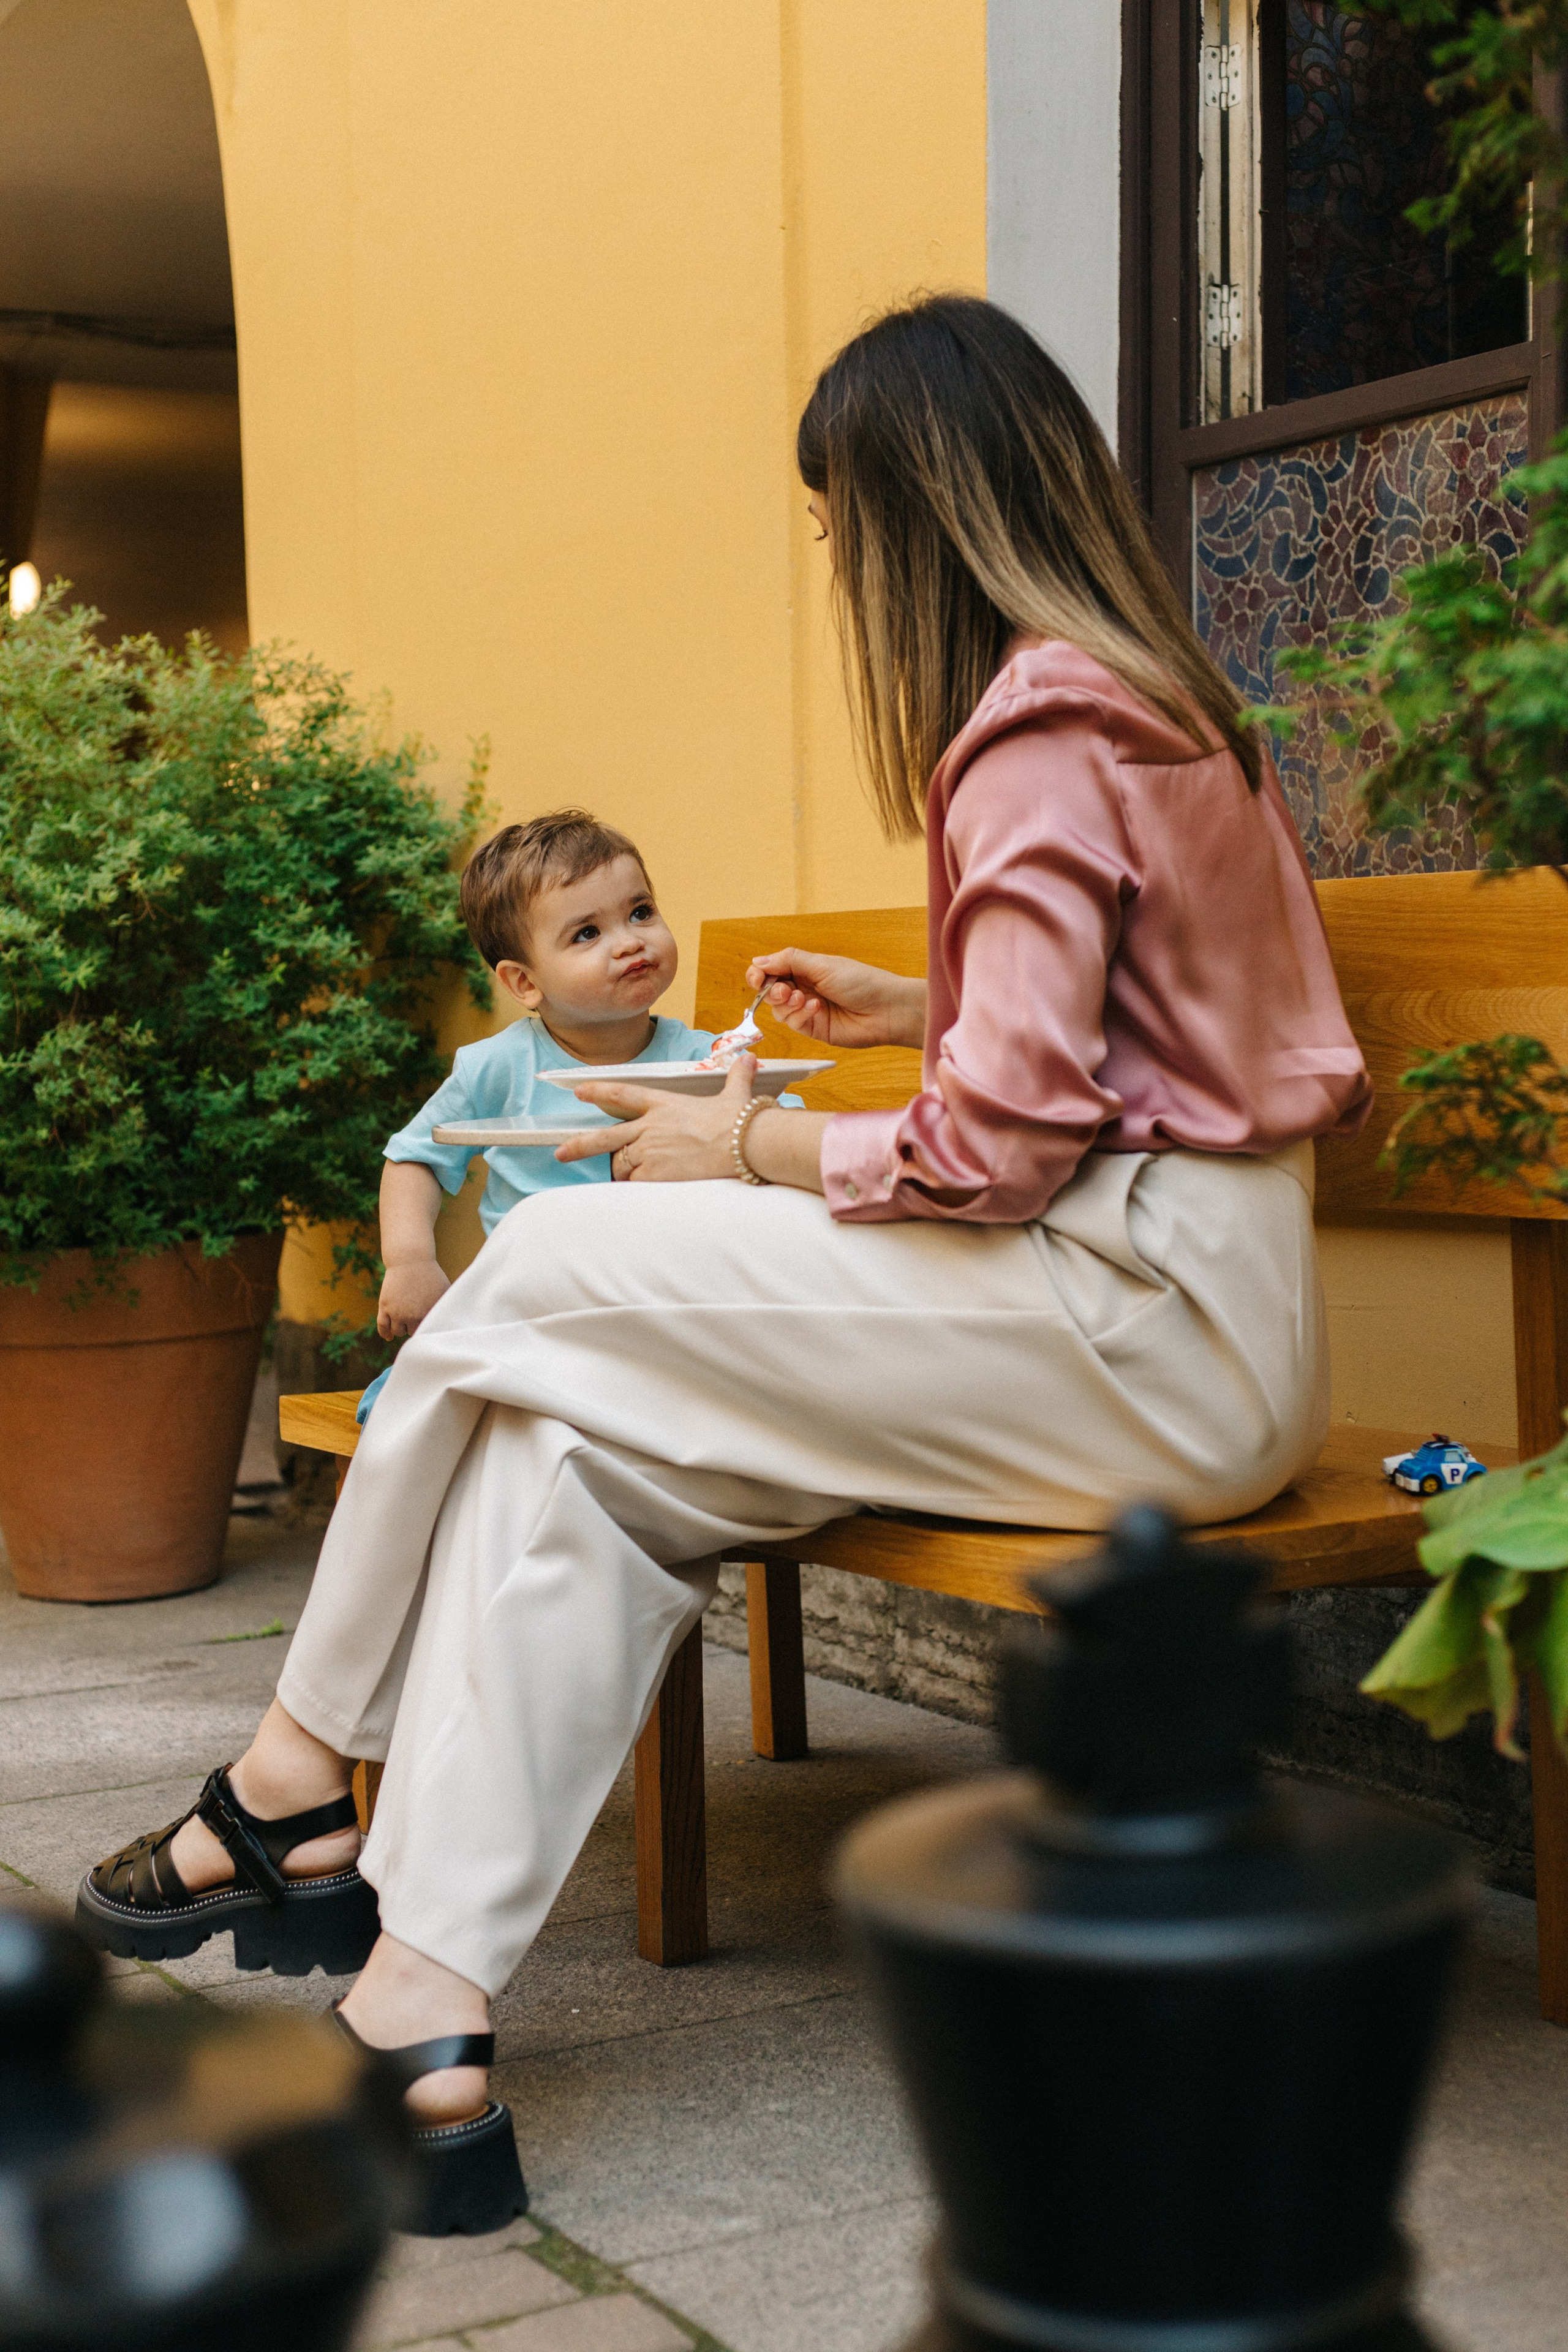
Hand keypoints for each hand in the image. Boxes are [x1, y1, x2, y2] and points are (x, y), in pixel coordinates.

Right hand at [377, 1259, 450, 1337]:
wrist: (410, 1260)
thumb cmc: (430, 1274)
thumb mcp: (444, 1290)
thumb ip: (447, 1307)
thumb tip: (456, 1321)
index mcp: (428, 1313)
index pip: (427, 1331)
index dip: (428, 1329)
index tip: (428, 1328)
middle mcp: (412, 1316)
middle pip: (412, 1333)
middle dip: (414, 1328)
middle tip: (415, 1323)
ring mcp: (396, 1312)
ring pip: (397, 1331)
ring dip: (401, 1329)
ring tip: (404, 1324)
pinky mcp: (385, 1307)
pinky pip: (382, 1327)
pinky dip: (385, 1334)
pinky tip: (389, 1337)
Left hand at [556, 1056, 756, 1181]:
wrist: (745, 1143)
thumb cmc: (742, 1121)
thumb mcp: (737, 1094)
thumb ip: (737, 1077)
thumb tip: (748, 1061)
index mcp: (664, 1104)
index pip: (622, 1095)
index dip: (598, 1092)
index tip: (581, 1092)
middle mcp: (651, 1126)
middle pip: (605, 1135)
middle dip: (580, 1144)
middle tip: (562, 1152)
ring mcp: (650, 1151)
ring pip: (621, 1164)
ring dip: (624, 1172)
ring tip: (637, 1176)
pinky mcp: (654, 1174)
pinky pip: (634, 1184)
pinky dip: (637, 1187)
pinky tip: (647, 1189)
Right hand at [744, 949, 925, 1049]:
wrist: (887, 1009)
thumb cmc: (862, 981)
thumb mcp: (822, 965)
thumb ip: (789, 961)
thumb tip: (757, 961)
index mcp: (806, 968)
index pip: (772, 970)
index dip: (760, 973)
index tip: (756, 977)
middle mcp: (804, 988)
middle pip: (770, 990)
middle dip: (771, 990)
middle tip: (784, 990)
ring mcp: (808, 1009)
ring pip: (778, 1009)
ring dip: (786, 1003)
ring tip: (803, 999)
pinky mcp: (814, 1028)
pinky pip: (793, 1023)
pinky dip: (799, 1015)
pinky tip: (815, 1008)